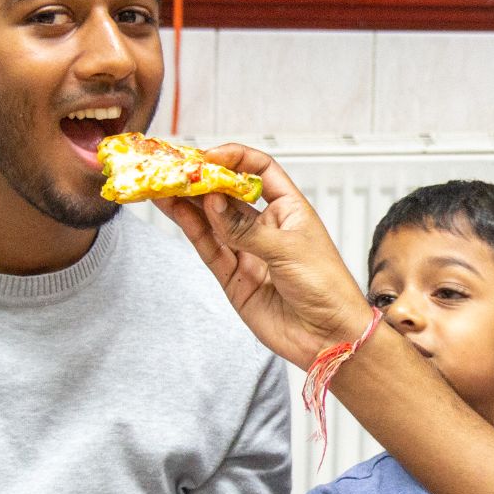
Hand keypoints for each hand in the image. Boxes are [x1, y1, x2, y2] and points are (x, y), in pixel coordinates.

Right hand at [154, 143, 370, 368]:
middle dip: (203, 181)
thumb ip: (245, 228)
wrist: (329, 336)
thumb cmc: (327, 286)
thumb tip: (212, 201)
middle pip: (229, 194)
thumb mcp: (289, 249)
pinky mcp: (234, 277)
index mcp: (290, 210)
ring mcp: (248, 252)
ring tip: (164, 185)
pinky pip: (209, 248)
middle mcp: (267, 227)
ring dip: (188, 202)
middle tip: (175, 169)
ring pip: (213, 221)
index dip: (236, 159)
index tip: (210, 156)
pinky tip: (175, 209)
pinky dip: (192, 228)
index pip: (261, 171)